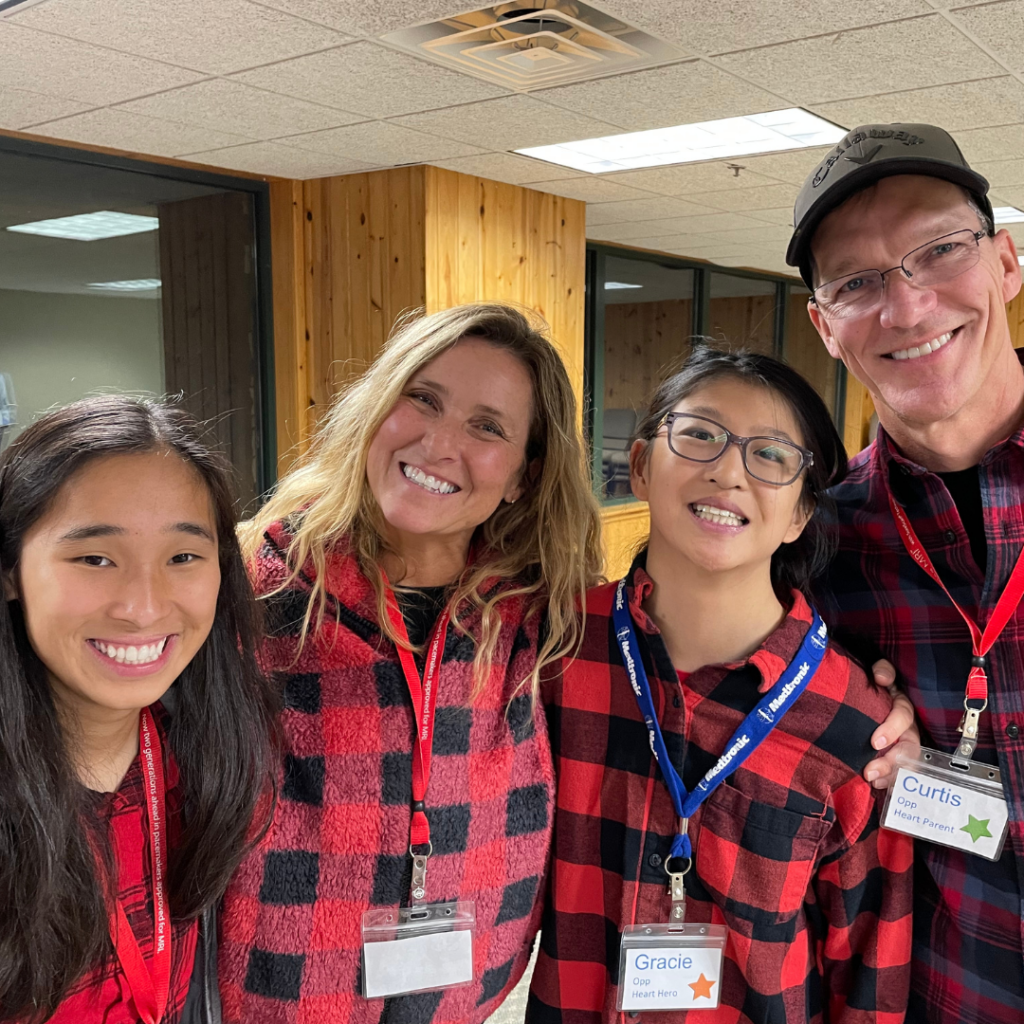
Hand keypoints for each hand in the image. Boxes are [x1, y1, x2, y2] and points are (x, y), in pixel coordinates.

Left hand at [864, 659, 919, 788]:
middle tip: (870, 772)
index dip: (891, 729)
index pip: (903, 717)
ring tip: (873, 781)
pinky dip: (890, 781)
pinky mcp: (897, 756)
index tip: (875, 742)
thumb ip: (883, 671)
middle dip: (891, 762)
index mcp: (903, 707)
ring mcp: (904, 744)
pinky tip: (878, 786)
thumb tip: (881, 677)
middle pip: (908, 748)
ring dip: (891, 775)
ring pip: (906, 763)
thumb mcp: (882, 672)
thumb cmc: (878, 685)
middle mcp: (908, 728)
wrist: (873, 697)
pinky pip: (899, 772)